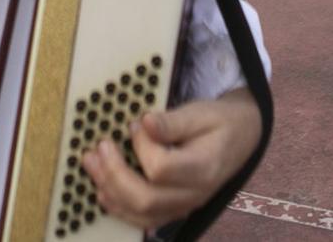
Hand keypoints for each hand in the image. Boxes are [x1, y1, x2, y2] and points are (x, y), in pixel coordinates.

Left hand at [82, 88, 261, 229]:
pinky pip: (142, 218)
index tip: (135, 125)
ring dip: (110, 191)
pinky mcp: (173, 209)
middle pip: (146, 199)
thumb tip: (144, 123)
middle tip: (100, 148)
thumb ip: (172, 121)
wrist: (240, 138)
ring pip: (141, 214)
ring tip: (92, 165)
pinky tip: (102, 188)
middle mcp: (193, 195)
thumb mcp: (201, 113)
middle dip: (114, 175)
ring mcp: (183, 206)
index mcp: (204, 169)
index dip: (141, 146)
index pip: (162, 169)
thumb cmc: (219, 123)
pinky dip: (118, 206)